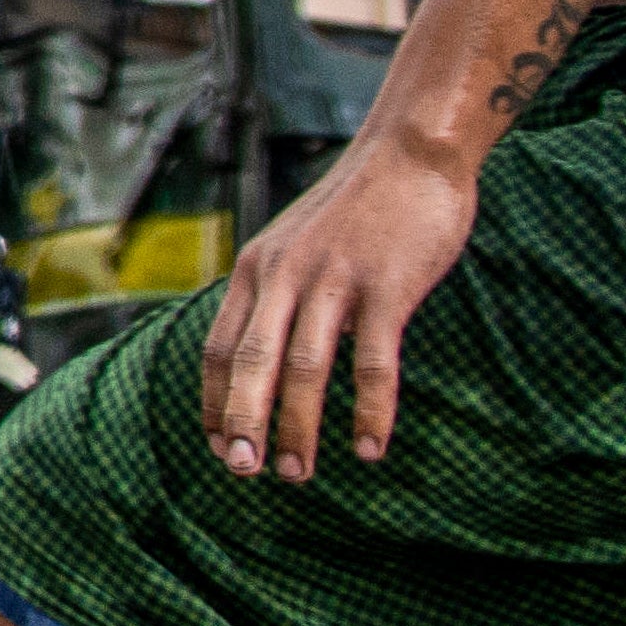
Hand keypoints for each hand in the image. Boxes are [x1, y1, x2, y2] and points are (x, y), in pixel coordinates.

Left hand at [202, 136, 478, 479]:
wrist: (411, 153)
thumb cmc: (357, 209)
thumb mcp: (294, 244)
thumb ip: (275, 292)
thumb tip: (259, 355)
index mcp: (256, 269)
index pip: (217, 348)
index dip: (214, 402)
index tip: (216, 446)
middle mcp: (284, 275)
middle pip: (249, 362)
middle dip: (242, 422)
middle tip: (243, 471)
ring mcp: (334, 280)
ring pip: (303, 368)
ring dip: (299, 426)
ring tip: (299, 473)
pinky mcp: (387, 287)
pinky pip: (372, 362)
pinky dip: (368, 410)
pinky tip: (369, 448)